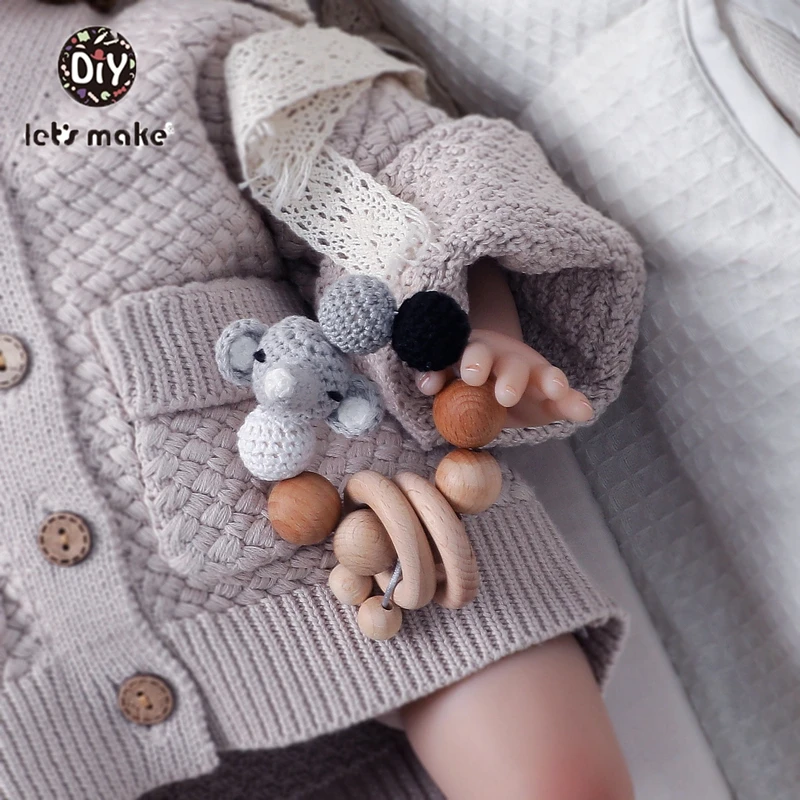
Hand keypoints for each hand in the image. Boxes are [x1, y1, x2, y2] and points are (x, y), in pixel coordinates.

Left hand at [415, 329, 593, 427]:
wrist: (492, 381)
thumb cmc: (464, 381)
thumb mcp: (447, 378)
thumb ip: (437, 379)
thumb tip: (428, 383)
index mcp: (478, 353)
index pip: (475, 352)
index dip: (474, 361)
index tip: (470, 376)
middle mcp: (508, 359)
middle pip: (510, 363)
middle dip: (509, 377)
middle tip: (505, 395)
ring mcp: (533, 374)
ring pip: (542, 374)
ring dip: (549, 380)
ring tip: (555, 389)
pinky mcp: (551, 393)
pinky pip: (565, 397)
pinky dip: (575, 402)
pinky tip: (584, 411)